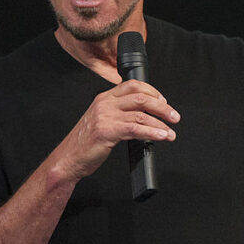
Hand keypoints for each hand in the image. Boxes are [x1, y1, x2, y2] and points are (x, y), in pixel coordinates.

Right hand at [55, 79, 179, 181]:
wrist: (69, 158)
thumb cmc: (87, 143)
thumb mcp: (103, 120)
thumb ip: (121, 113)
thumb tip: (147, 114)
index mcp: (105, 98)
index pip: (133, 85)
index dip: (153, 92)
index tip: (164, 102)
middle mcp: (105, 103)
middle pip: (141, 97)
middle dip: (162, 107)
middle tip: (175, 117)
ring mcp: (105, 117)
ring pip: (141, 114)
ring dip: (160, 123)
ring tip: (171, 133)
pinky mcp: (106, 131)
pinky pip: (135, 128)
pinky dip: (151, 132)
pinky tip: (160, 137)